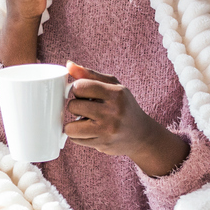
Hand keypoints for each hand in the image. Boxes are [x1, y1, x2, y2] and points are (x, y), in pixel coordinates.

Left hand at [64, 62, 190, 176]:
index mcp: (116, 93)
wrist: (141, 135)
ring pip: (71, 127)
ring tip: (84, 121)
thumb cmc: (124, 106)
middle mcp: (113, 112)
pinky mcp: (102, 144)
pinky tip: (88, 131)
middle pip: (73, 106)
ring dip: (73, 124)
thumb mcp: (113, 86)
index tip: (82, 93)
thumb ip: (90, 75)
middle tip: (85, 108)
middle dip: (75, 106)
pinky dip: (78, 135)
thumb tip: (68, 65)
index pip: (80, 86)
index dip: (76, 89)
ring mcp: (107, 130)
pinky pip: (76, 140)